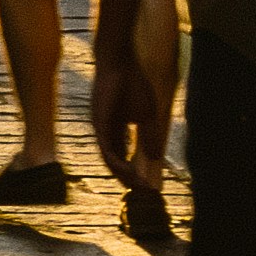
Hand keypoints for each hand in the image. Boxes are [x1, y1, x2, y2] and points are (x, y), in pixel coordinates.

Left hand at [85, 41, 147, 181]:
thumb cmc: (132, 84)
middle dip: (130, 179)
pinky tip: (129, 172)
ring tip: (139, 187)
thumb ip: (150, 136)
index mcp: (116, 129)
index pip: (124, 157)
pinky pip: (106, 150)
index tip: (149, 184)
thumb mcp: (147, 115)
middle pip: (116, 162)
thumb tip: (157, 158)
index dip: (136, 172)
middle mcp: (106, 132)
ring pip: (109, 160)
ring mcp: (101, 129)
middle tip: (145, 192)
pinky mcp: (98, 125)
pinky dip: (117, 163)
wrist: (120, 63)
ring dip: (124, 176)